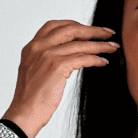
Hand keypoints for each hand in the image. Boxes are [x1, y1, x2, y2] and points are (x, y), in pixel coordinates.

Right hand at [7, 19, 118, 137]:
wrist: (24, 113)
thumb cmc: (30, 99)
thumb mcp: (34, 72)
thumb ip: (46, 60)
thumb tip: (66, 57)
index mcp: (32, 46)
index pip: (54, 26)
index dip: (74, 25)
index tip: (88, 29)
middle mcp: (38, 47)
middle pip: (70, 29)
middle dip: (92, 30)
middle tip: (108, 33)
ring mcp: (48, 55)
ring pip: (80, 44)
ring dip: (99, 45)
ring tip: (112, 47)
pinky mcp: (57, 67)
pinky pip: (83, 58)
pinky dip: (96, 59)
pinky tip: (103, 62)